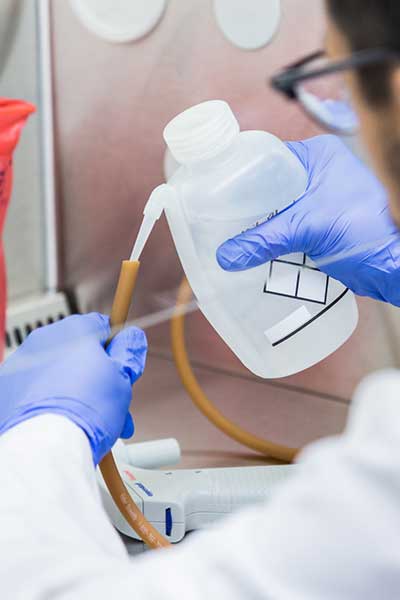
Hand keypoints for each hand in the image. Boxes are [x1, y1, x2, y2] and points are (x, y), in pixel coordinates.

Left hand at [0, 313, 146, 463]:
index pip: (104, 327)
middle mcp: (43, 340)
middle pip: (79, 353)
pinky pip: (34, 389)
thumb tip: (132, 337)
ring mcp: (21, 364)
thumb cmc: (85, 413)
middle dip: (97, 377)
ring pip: (57, 372)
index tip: (122, 371)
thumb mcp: (123, 378)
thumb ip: (130, 351)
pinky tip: (62, 423)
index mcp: (74, 330)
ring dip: (74, 390)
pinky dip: (48, 402)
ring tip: (89, 421)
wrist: (46, 448)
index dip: (117, 351)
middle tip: (111, 404)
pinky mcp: (6, 389)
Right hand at [217, 135, 399, 304]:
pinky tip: (253, 250)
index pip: (267, 161)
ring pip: (277, 212)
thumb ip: (265, 240)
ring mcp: (318, 203)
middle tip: (220, 222)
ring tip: (230, 238)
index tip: (217, 194)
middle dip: (247, 209)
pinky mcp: (319, 227)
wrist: (395, 265)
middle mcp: (316, 176)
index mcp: (317, 157)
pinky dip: (272, 241)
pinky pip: (286, 230)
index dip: (241, 177)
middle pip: (269, 190)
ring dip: (258, 228)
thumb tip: (226, 255)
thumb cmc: (368, 230)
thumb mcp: (308, 228)